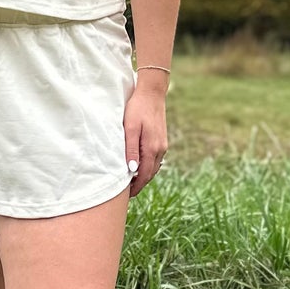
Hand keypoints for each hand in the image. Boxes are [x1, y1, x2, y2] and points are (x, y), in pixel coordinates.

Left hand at [123, 78, 168, 195]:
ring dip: (144, 176)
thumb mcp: (130, 129)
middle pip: (150, 173)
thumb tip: (132, 170)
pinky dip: (148, 167)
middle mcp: (160, 149)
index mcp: (152, 148)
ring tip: (131, 182)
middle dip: (140, 184)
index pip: (145, 175)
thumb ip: (131, 149)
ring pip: (154, 167)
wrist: (151, 93)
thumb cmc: (137, 108)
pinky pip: (155, 159)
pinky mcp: (161, 140)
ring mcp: (162, 144)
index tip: (127, 196)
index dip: (136, 187)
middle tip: (126, 193)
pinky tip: (139, 166)